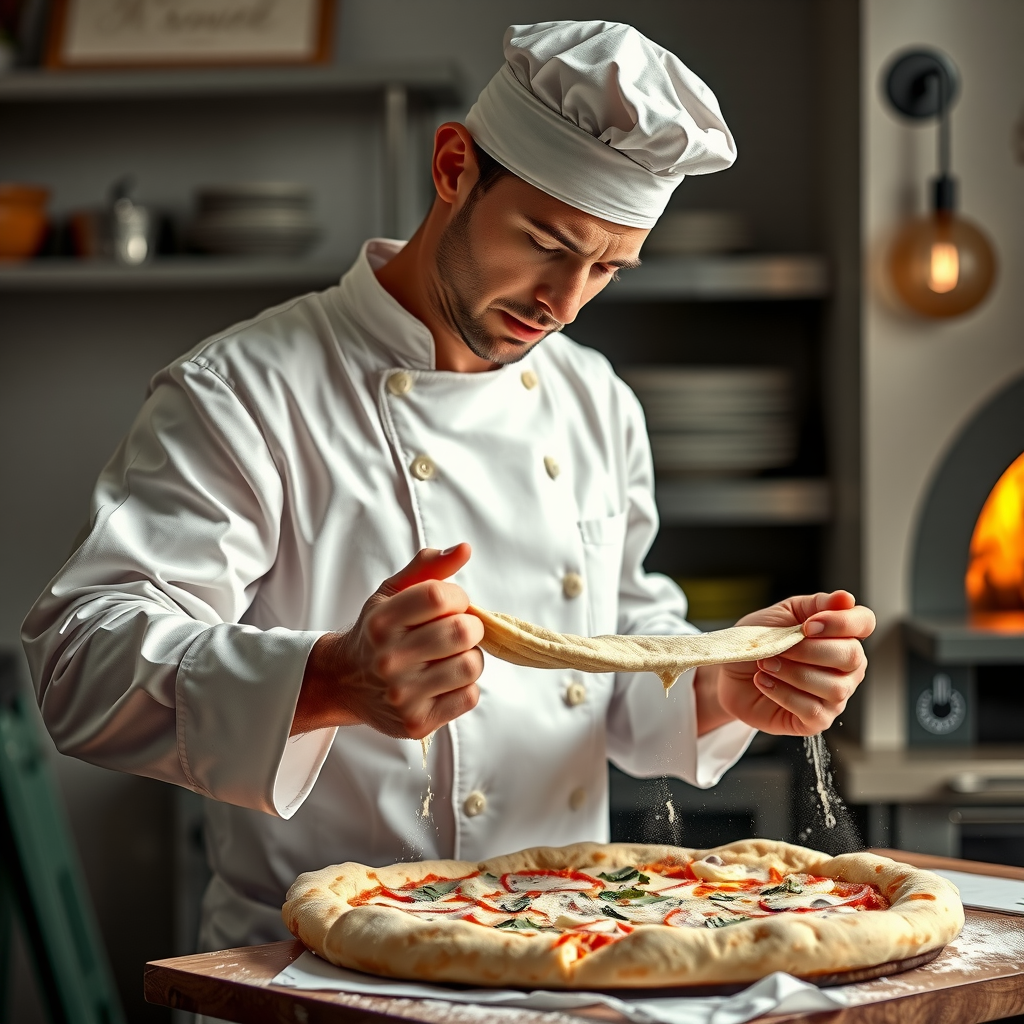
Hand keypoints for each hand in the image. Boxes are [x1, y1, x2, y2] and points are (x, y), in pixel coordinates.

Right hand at [292, 544, 483, 736]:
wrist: (344, 682)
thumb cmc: (377, 633)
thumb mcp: (392, 593)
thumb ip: (428, 568)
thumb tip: (465, 549)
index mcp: (381, 621)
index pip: (441, 597)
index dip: (458, 597)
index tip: (451, 603)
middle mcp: (388, 659)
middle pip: (461, 632)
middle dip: (469, 626)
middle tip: (456, 630)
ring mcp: (402, 694)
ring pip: (470, 665)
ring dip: (470, 657)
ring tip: (451, 656)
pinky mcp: (416, 722)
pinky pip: (469, 696)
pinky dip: (466, 686)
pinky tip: (445, 680)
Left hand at [695, 591, 875, 736]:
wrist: (731, 671)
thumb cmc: (761, 642)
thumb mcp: (783, 614)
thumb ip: (815, 605)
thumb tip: (846, 598)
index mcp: (843, 636)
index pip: (864, 623)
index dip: (840, 622)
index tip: (807, 625)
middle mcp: (847, 668)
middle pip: (852, 657)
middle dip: (810, 650)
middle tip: (779, 647)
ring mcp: (835, 697)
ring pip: (834, 687)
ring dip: (793, 672)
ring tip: (766, 664)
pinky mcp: (816, 721)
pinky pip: (813, 711)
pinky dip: (783, 693)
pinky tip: (764, 682)